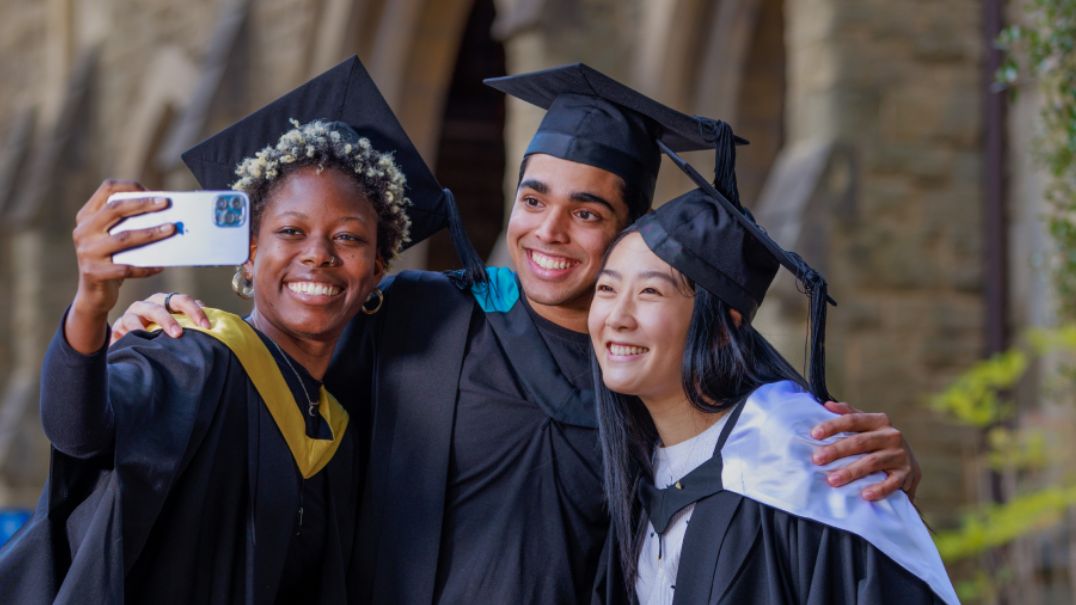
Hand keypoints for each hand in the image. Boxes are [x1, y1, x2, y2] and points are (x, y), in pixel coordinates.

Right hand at [67, 180, 173, 352]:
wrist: (93, 294)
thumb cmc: (112, 259)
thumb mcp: (112, 237)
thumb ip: (127, 223)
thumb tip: (164, 211)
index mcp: (86, 216)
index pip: (107, 190)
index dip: (131, 187)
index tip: (153, 192)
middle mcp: (83, 231)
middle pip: (115, 209)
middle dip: (144, 205)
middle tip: (166, 204)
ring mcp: (87, 252)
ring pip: (124, 238)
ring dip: (151, 233)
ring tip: (172, 229)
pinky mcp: (94, 272)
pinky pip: (127, 268)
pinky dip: (146, 267)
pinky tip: (162, 265)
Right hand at [111, 292, 209, 343]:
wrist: (134, 344)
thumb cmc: (161, 333)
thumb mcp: (178, 327)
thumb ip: (192, 322)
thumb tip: (211, 322)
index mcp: (167, 302)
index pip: (182, 301)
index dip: (195, 311)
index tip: (206, 326)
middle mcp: (150, 305)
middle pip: (159, 307)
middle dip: (169, 320)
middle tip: (178, 334)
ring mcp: (133, 314)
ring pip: (138, 315)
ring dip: (144, 326)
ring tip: (153, 337)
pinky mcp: (120, 325)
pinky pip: (123, 326)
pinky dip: (130, 332)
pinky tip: (136, 339)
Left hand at [810, 401, 920, 501]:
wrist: (908, 464)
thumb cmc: (879, 442)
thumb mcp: (867, 425)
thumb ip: (849, 414)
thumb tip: (826, 405)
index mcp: (879, 421)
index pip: (853, 420)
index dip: (833, 426)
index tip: (814, 434)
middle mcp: (891, 435)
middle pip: (860, 441)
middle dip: (837, 450)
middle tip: (817, 459)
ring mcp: (900, 455)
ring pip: (872, 462)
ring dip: (851, 471)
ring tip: (832, 480)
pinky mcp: (906, 474)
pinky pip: (892, 483)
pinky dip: (879, 489)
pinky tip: (864, 495)